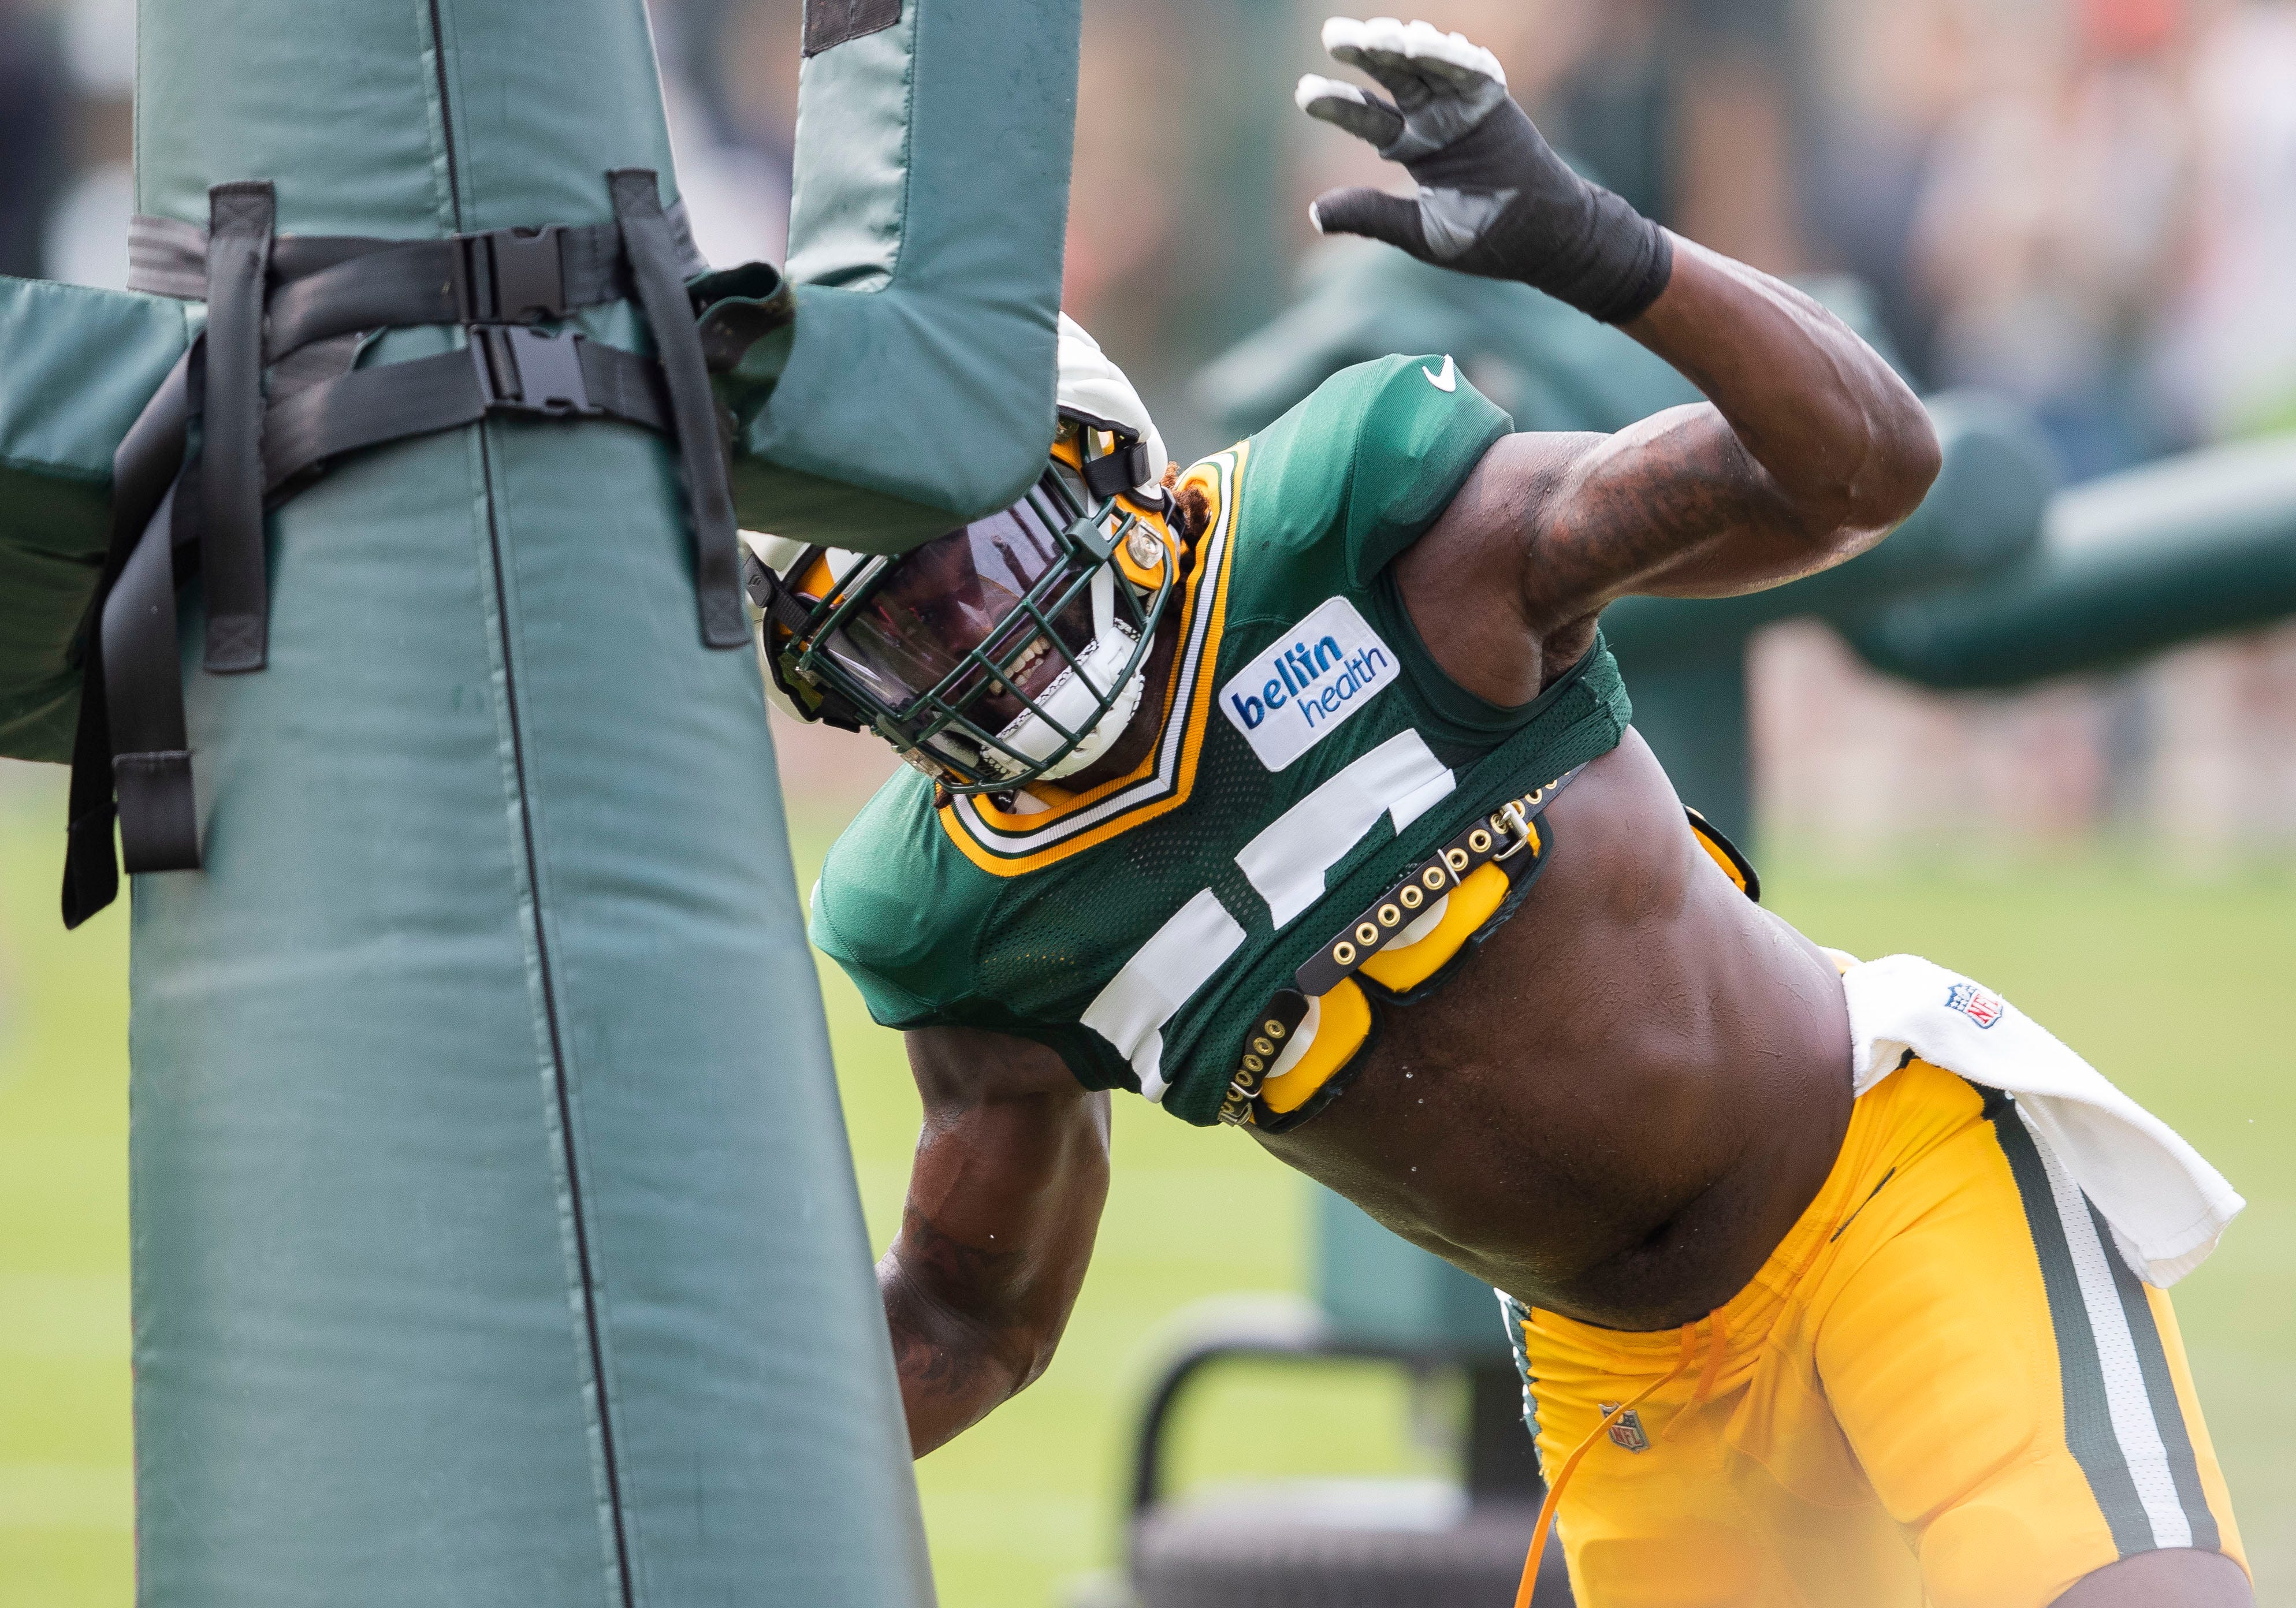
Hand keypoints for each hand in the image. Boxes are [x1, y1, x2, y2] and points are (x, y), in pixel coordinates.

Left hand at [1296, 16, 1672, 324]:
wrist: (1543, 241)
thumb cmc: (1483, 238)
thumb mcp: (1419, 232)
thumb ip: (1371, 216)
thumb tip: (1314, 213)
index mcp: (1412, 148)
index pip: (1368, 118)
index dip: (1338, 104)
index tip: (1305, 94)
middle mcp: (1433, 119)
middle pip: (1391, 78)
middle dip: (1362, 54)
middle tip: (1333, 37)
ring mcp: (1463, 107)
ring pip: (1426, 65)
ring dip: (1401, 46)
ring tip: (1374, 37)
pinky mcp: (1495, 101)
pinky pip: (1469, 70)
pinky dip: (1447, 55)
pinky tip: (1419, 43)